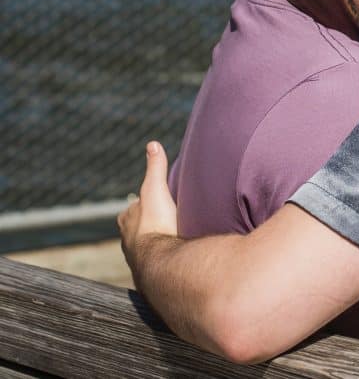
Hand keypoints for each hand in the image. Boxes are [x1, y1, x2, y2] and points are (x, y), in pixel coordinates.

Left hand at [117, 141, 178, 276]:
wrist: (159, 260)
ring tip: (172, 238)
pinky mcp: (150, 270)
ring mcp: (137, 257)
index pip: (134, 207)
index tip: (157, 201)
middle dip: (150, 224)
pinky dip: (164, 256)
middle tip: (166, 220)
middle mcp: (128, 239)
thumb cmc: (155, 223)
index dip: (145, 203)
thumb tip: (152, 144)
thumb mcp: (155, 189)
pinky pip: (156, 260)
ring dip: (157, 241)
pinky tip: (173, 255)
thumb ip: (155, 168)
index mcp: (127, 219)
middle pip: (138, 228)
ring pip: (146, 245)